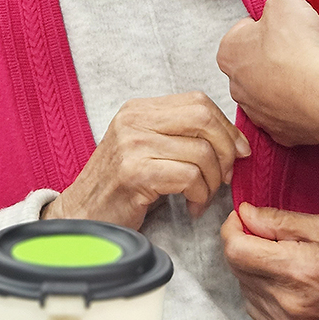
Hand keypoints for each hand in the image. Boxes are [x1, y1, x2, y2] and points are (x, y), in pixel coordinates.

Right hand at [42, 92, 250, 229]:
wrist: (81, 218)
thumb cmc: (120, 188)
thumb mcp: (146, 149)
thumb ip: (179, 135)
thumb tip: (233, 140)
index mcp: (138, 109)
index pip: (198, 101)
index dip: (226, 127)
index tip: (237, 152)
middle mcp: (133, 120)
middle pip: (203, 119)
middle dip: (226, 151)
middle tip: (224, 177)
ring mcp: (132, 145)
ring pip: (201, 153)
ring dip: (212, 182)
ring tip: (202, 198)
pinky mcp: (135, 173)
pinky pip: (189, 177)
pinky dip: (200, 196)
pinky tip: (191, 208)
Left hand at [217, 0, 318, 148]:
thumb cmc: (301, 49)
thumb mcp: (284, 3)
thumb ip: (272, 6)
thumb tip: (276, 14)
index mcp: (229, 52)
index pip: (242, 32)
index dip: (266, 26)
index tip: (282, 28)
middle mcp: (236, 86)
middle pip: (254, 64)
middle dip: (273, 57)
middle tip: (297, 50)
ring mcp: (257, 113)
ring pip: (270, 92)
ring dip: (285, 83)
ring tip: (309, 73)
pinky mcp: (280, 134)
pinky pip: (288, 115)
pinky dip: (299, 106)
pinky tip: (313, 95)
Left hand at [221, 203, 318, 319]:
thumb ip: (279, 220)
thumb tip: (246, 214)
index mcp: (297, 269)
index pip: (236, 250)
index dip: (232, 228)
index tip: (242, 217)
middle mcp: (288, 303)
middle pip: (237, 269)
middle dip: (245, 245)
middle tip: (268, 234)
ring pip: (245, 290)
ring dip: (254, 269)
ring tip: (283, 259)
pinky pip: (258, 310)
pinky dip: (263, 292)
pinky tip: (286, 282)